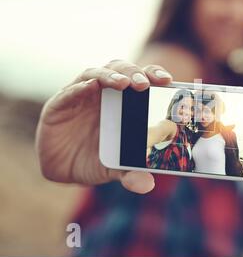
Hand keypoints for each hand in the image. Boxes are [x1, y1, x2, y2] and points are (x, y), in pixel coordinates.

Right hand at [35, 60, 172, 193]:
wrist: (63, 168)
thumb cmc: (96, 160)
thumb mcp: (115, 169)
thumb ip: (131, 174)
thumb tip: (147, 185)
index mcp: (124, 102)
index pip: (142, 79)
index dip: (154, 74)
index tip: (168, 80)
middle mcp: (104, 93)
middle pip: (122, 71)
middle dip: (135, 73)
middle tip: (145, 84)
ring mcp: (82, 95)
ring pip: (97, 74)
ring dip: (111, 76)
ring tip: (124, 83)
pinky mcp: (60, 104)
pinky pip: (70, 92)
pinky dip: (80, 88)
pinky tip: (90, 87)